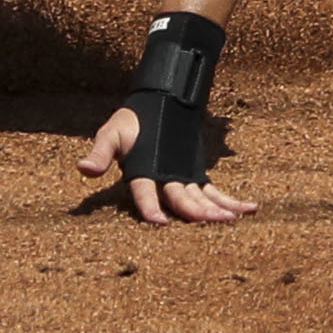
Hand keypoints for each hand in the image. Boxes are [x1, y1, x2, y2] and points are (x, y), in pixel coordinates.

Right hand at [77, 104, 260, 224]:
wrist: (152, 109)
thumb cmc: (129, 123)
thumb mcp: (111, 134)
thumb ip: (99, 153)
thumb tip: (82, 169)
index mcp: (140, 173)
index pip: (143, 193)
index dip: (150, 208)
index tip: (159, 223)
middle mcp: (163, 182)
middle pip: (180, 201)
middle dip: (196, 212)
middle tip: (213, 222)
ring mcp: (182, 181)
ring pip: (200, 201)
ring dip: (216, 211)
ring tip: (232, 220)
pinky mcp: (196, 178)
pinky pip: (216, 193)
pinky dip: (232, 202)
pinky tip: (251, 209)